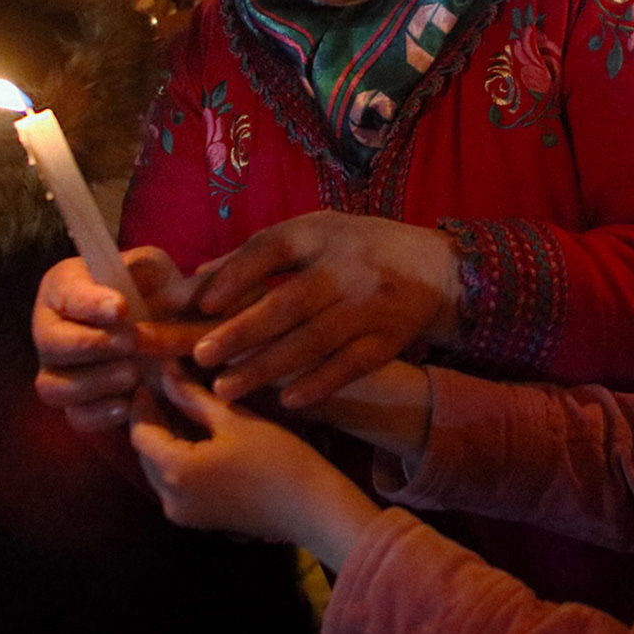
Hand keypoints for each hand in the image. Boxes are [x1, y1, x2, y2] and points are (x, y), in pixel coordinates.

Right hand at [32, 247, 207, 430]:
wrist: (164, 325)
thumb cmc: (151, 290)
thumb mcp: (153, 271)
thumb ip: (148, 269)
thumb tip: (140, 278)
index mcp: (63, 287)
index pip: (65, 295)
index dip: (89, 304)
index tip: (121, 308)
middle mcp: (50, 330)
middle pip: (50, 343)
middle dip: (91, 344)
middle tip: (131, 341)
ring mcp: (58, 370)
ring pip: (53, 386)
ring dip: (94, 382)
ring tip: (133, 373)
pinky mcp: (76, 403)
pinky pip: (75, 417)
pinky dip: (99, 415)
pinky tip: (127, 405)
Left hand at [130, 366, 378, 568]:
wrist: (312, 509)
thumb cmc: (278, 459)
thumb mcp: (234, 420)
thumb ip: (193, 397)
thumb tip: (166, 373)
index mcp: (175, 471)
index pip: (139, 432)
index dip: (141, 404)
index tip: (149, 378)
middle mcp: (170, 499)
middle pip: (145, 454)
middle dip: (152, 422)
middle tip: (165, 389)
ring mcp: (184, 514)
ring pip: (159, 470)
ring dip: (165, 441)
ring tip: (181, 409)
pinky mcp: (200, 520)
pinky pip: (176, 485)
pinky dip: (178, 460)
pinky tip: (198, 438)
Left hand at [190, 212, 462, 408]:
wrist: (436, 268)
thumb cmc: (356, 250)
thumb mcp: (313, 235)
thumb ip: (258, 255)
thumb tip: (197, 281)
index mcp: (321, 234)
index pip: (272, 248)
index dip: (237, 274)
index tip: (205, 305)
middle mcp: (346, 267)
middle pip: (289, 302)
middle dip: (242, 332)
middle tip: (201, 356)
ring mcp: (370, 305)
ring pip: (313, 341)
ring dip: (267, 367)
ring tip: (225, 388)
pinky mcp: (389, 339)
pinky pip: (350, 365)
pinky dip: (319, 383)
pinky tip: (287, 400)